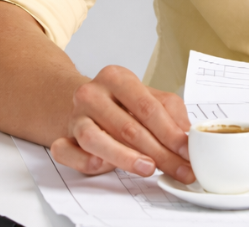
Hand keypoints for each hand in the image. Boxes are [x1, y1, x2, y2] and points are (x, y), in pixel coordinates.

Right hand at [49, 65, 194, 183]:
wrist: (86, 102)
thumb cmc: (123, 103)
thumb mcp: (151, 99)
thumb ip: (171, 115)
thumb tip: (187, 139)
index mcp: (117, 78)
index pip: (147, 107)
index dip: (170, 132)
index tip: (187, 151)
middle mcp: (92, 94)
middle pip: (127, 127)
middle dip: (159, 153)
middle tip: (179, 169)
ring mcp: (74, 116)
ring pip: (95, 139)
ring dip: (124, 157)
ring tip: (148, 168)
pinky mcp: (61, 137)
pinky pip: (66, 152)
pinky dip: (83, 161)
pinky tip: (102, 166)